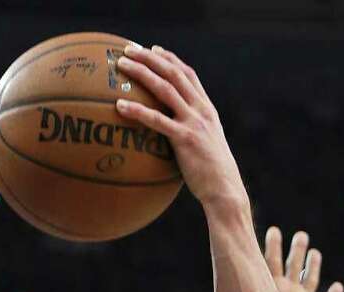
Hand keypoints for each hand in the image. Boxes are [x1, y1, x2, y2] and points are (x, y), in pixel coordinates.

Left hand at [115, 45, 244, 209]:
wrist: (224, 190)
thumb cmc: (211, 177)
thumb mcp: (204, 149)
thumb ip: (190, 137)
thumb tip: (169, 142)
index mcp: (207, 109)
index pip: (188, 74)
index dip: (170, 59)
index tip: (153, 50)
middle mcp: (201, 109)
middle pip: (174, 73)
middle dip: (150, 58)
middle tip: (129, 50)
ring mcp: (194, 122)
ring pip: (165, 88)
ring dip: (142, 73)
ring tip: (120, 66)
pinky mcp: (184, 139)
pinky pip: (157, 120)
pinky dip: (137, 110)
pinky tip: (119, 105)